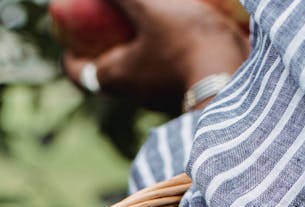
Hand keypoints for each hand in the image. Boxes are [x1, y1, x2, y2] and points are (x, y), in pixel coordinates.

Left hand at [62, 0, 249, 114]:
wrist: (235, 83)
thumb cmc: (186, 47)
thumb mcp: (150, 9)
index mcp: (115, 79)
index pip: (79, 73)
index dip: (70, 56)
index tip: (69, 39)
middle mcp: (134, 96)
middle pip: (108, 72)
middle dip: (103, 50)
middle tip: (105, 26)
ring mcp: (160, 98)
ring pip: (140, 73)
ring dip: (136, 51)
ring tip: (142, 22)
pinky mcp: (187, 93)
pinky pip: (167, 71)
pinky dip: (164, 53)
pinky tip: (178, 28)